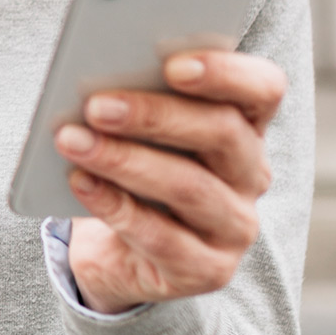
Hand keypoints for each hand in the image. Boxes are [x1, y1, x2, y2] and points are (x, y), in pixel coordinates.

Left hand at [52, 49, 285, 313]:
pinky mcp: (207, 270)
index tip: (172, 64)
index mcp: (246, 124)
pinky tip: (79, 181)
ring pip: (188, 186)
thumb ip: (138, 98)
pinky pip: (161, 237)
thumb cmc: (134, 168)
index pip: (263, 89)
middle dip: (155, 115)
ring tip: (72, 140)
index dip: (226, 73)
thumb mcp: (142, 130)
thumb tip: (101, 80)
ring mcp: (235, 227)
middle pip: (222, 132)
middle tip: (97, 105)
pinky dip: (113, 204)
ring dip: (124, 160)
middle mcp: (251, 174)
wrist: (118, 250)